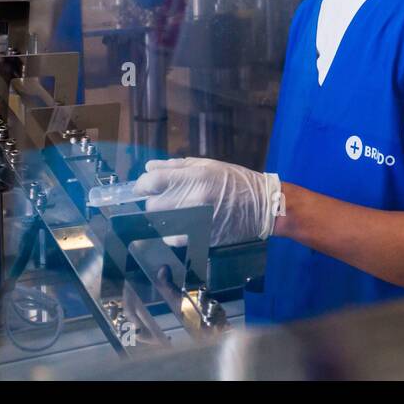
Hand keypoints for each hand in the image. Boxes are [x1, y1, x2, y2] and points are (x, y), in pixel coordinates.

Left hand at [133, 158, 282, 246]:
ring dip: (163, 218)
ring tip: (176, 210)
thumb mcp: (206, 165)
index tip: (143, 186)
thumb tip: (149, 168)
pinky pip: (172, 238)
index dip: (142, 184)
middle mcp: (193, 200)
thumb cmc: (235, 181)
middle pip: (153, 206)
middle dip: (154, 201)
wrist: (261, 206)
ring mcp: (197, 222)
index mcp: (195, 177)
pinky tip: (183, 224)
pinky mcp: (200, 238)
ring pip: (161, 224)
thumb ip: (175, 166)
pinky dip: (172, 232)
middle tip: (165, 198)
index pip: (153, 182)